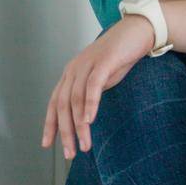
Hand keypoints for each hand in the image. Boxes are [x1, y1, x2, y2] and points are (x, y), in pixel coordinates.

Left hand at [40, 16, 156, 158]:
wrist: (137, 31)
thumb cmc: (121, 56)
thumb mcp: (101, 78)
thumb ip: (90, 93)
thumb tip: (84, 116)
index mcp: (71, 74)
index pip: (55, 102)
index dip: (50, 124)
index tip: (48, 144)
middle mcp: (74, 69)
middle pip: (62, 105)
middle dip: (65, 132)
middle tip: (70, 153)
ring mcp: (88, 64)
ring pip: (76, 100)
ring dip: (80, 126)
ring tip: (85, 145)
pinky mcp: (104, 61)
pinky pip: (93, 86)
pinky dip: (90, 104)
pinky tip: (90, 120)